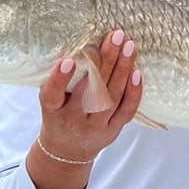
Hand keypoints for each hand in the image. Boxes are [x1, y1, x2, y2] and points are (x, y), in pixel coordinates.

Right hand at [27, 30, 142, 188]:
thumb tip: (79, 44)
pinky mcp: (113, 130)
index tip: (68, 60)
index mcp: (53, 111)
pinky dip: (134, 92)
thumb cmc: (58, 116)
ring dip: (122, 69)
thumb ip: (60, 81)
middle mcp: (74, 119)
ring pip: (111, 97)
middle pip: (90, 90)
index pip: (52, 96)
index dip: (59, 79)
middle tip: (115, 36)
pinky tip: (137, 72)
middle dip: (104, 61)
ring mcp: (96, 126)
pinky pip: (126, 111)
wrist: (66, 152)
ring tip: (129, 46)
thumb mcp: (51, 101)